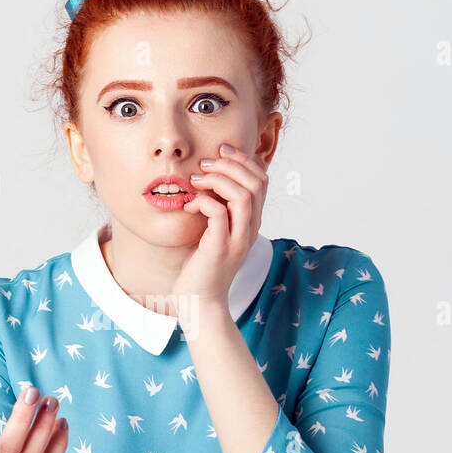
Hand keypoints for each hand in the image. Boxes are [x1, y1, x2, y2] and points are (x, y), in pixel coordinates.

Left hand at [176, 142, 267, 316]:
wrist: (199, 301)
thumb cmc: (201, 265)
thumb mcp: (213, 231)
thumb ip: (218, 208)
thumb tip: (207, 179)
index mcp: (251, 223)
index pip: (261, 181)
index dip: (244, 160)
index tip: (221, 151)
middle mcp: (250, 229)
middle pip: (256, 184)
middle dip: (231, 164)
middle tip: (206, 163)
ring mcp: (238, 240)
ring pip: (243, 196)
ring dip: (218, 180)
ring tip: (197, 179)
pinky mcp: (220, 248)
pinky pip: (219, 213)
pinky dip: (204, 201)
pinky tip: (190, 204)